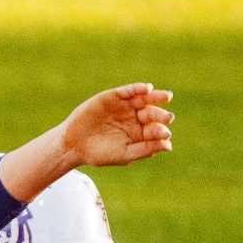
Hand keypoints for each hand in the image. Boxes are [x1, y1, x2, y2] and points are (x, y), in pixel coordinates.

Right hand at [53, 82, 172, 169]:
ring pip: (144, 99)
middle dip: (160, 115)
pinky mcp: (113, 96)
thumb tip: (169, 146)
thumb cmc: (100, 153)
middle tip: (168, 118)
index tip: (165, 133)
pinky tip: (147, 89)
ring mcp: (124, 107)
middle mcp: (134, 118)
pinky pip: (128, 91)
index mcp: (139, 134)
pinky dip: (137, 88)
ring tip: (167, 97)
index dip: (161, 131)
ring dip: (156, 97)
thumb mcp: (125, 154)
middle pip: (152, 114)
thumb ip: (145, 149)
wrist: (74, 145)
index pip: (155, 130)